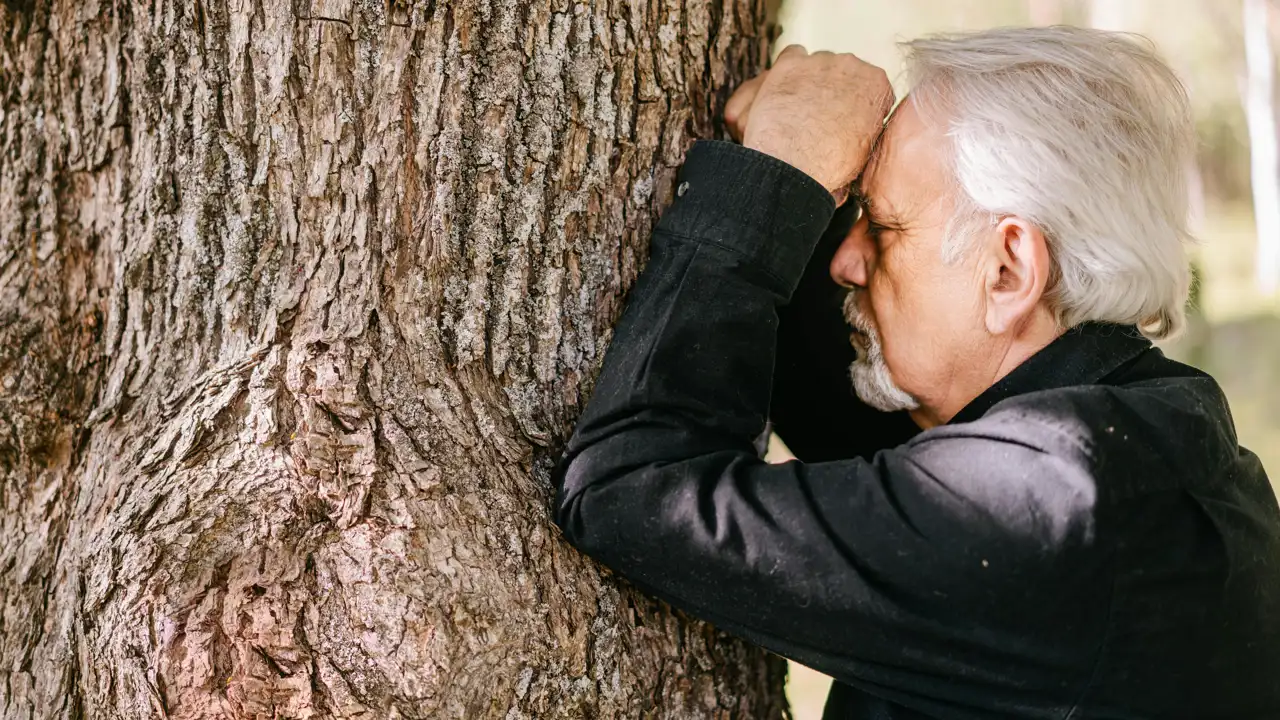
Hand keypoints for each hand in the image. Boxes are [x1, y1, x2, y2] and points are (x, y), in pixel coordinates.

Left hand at [724, 45, 893, 201]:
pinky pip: (792, 55)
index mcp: (876, 85)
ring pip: (818, 63)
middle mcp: (852, 65)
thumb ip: (867, 126)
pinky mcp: (791, 63)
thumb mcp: (864, 149)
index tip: (845, 113)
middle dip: (832, 89)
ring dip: (810, 80)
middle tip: (818, 113)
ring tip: (798, 107)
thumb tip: (860, 128)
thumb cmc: (829, 165)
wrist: (794, 164)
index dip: (855, 100)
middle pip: (843, 71)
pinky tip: (784, 90)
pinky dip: (789, 70)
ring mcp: (821, 61)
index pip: (870, 84)